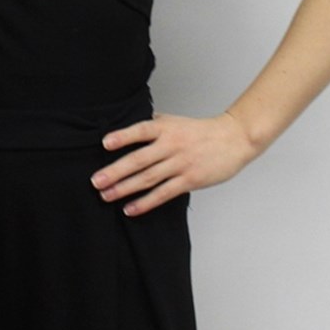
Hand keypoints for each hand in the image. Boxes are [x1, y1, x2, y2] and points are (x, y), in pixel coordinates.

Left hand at [90, 112, 257, 216]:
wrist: (233, 139)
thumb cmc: (200, 130)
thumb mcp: (174, 121)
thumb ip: (153, 124)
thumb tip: (127, 126)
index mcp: (165, 128)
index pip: (141, 130)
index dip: (123, 136)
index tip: (104, 143)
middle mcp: (171, 145)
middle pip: (139, 159)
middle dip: (115, 171)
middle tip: (96, 181)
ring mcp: (180, 164)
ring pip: (148, 178)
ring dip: (125, 188)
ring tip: (106, 195)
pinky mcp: (189, 180)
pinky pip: (163, 194)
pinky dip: (145, 202)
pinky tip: (130, 209)